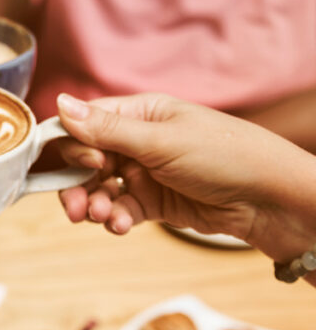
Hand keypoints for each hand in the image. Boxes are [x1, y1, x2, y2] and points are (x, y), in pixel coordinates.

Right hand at [54, 93, 315, 271]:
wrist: (269, 200)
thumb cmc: (225, 156)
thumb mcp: (161, 141)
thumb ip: (107, 130)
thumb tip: (60, 104)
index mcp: (142, 114)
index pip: (88, 124)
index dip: (73, 145)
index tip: (82, 164)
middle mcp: (139, 141)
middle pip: (87, 161)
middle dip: (77, 185)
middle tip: (75, 208)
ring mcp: (146, 173)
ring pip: (100, 189)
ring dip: (95, 205)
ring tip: (102, 217)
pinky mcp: (154, 202)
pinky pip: (120, 209)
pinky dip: (115, 219)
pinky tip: (121, 225)